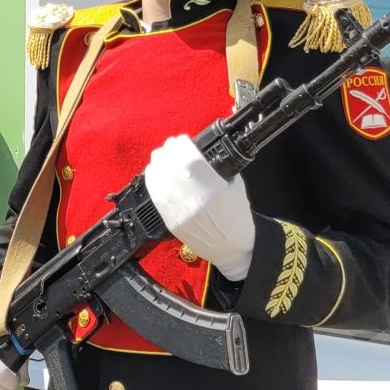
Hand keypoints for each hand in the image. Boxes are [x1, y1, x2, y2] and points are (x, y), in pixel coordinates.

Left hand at [143, 135, 254, 279]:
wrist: (232, 249)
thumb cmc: (237, 217)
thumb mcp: (235, 187)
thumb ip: (218, 168)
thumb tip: (199, 152)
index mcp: (214, 191)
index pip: (189, 160)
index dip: (181, 145)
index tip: (182, 140)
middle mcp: (193, 201)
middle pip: (170, 167)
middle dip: (168, 151)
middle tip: (171, 145)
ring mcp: (179, 212)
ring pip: (158, 179)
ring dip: (158, 163)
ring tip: (162, 156)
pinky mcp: (169, 221)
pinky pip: (154, 194)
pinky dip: (152, 179)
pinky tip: (154, 171)